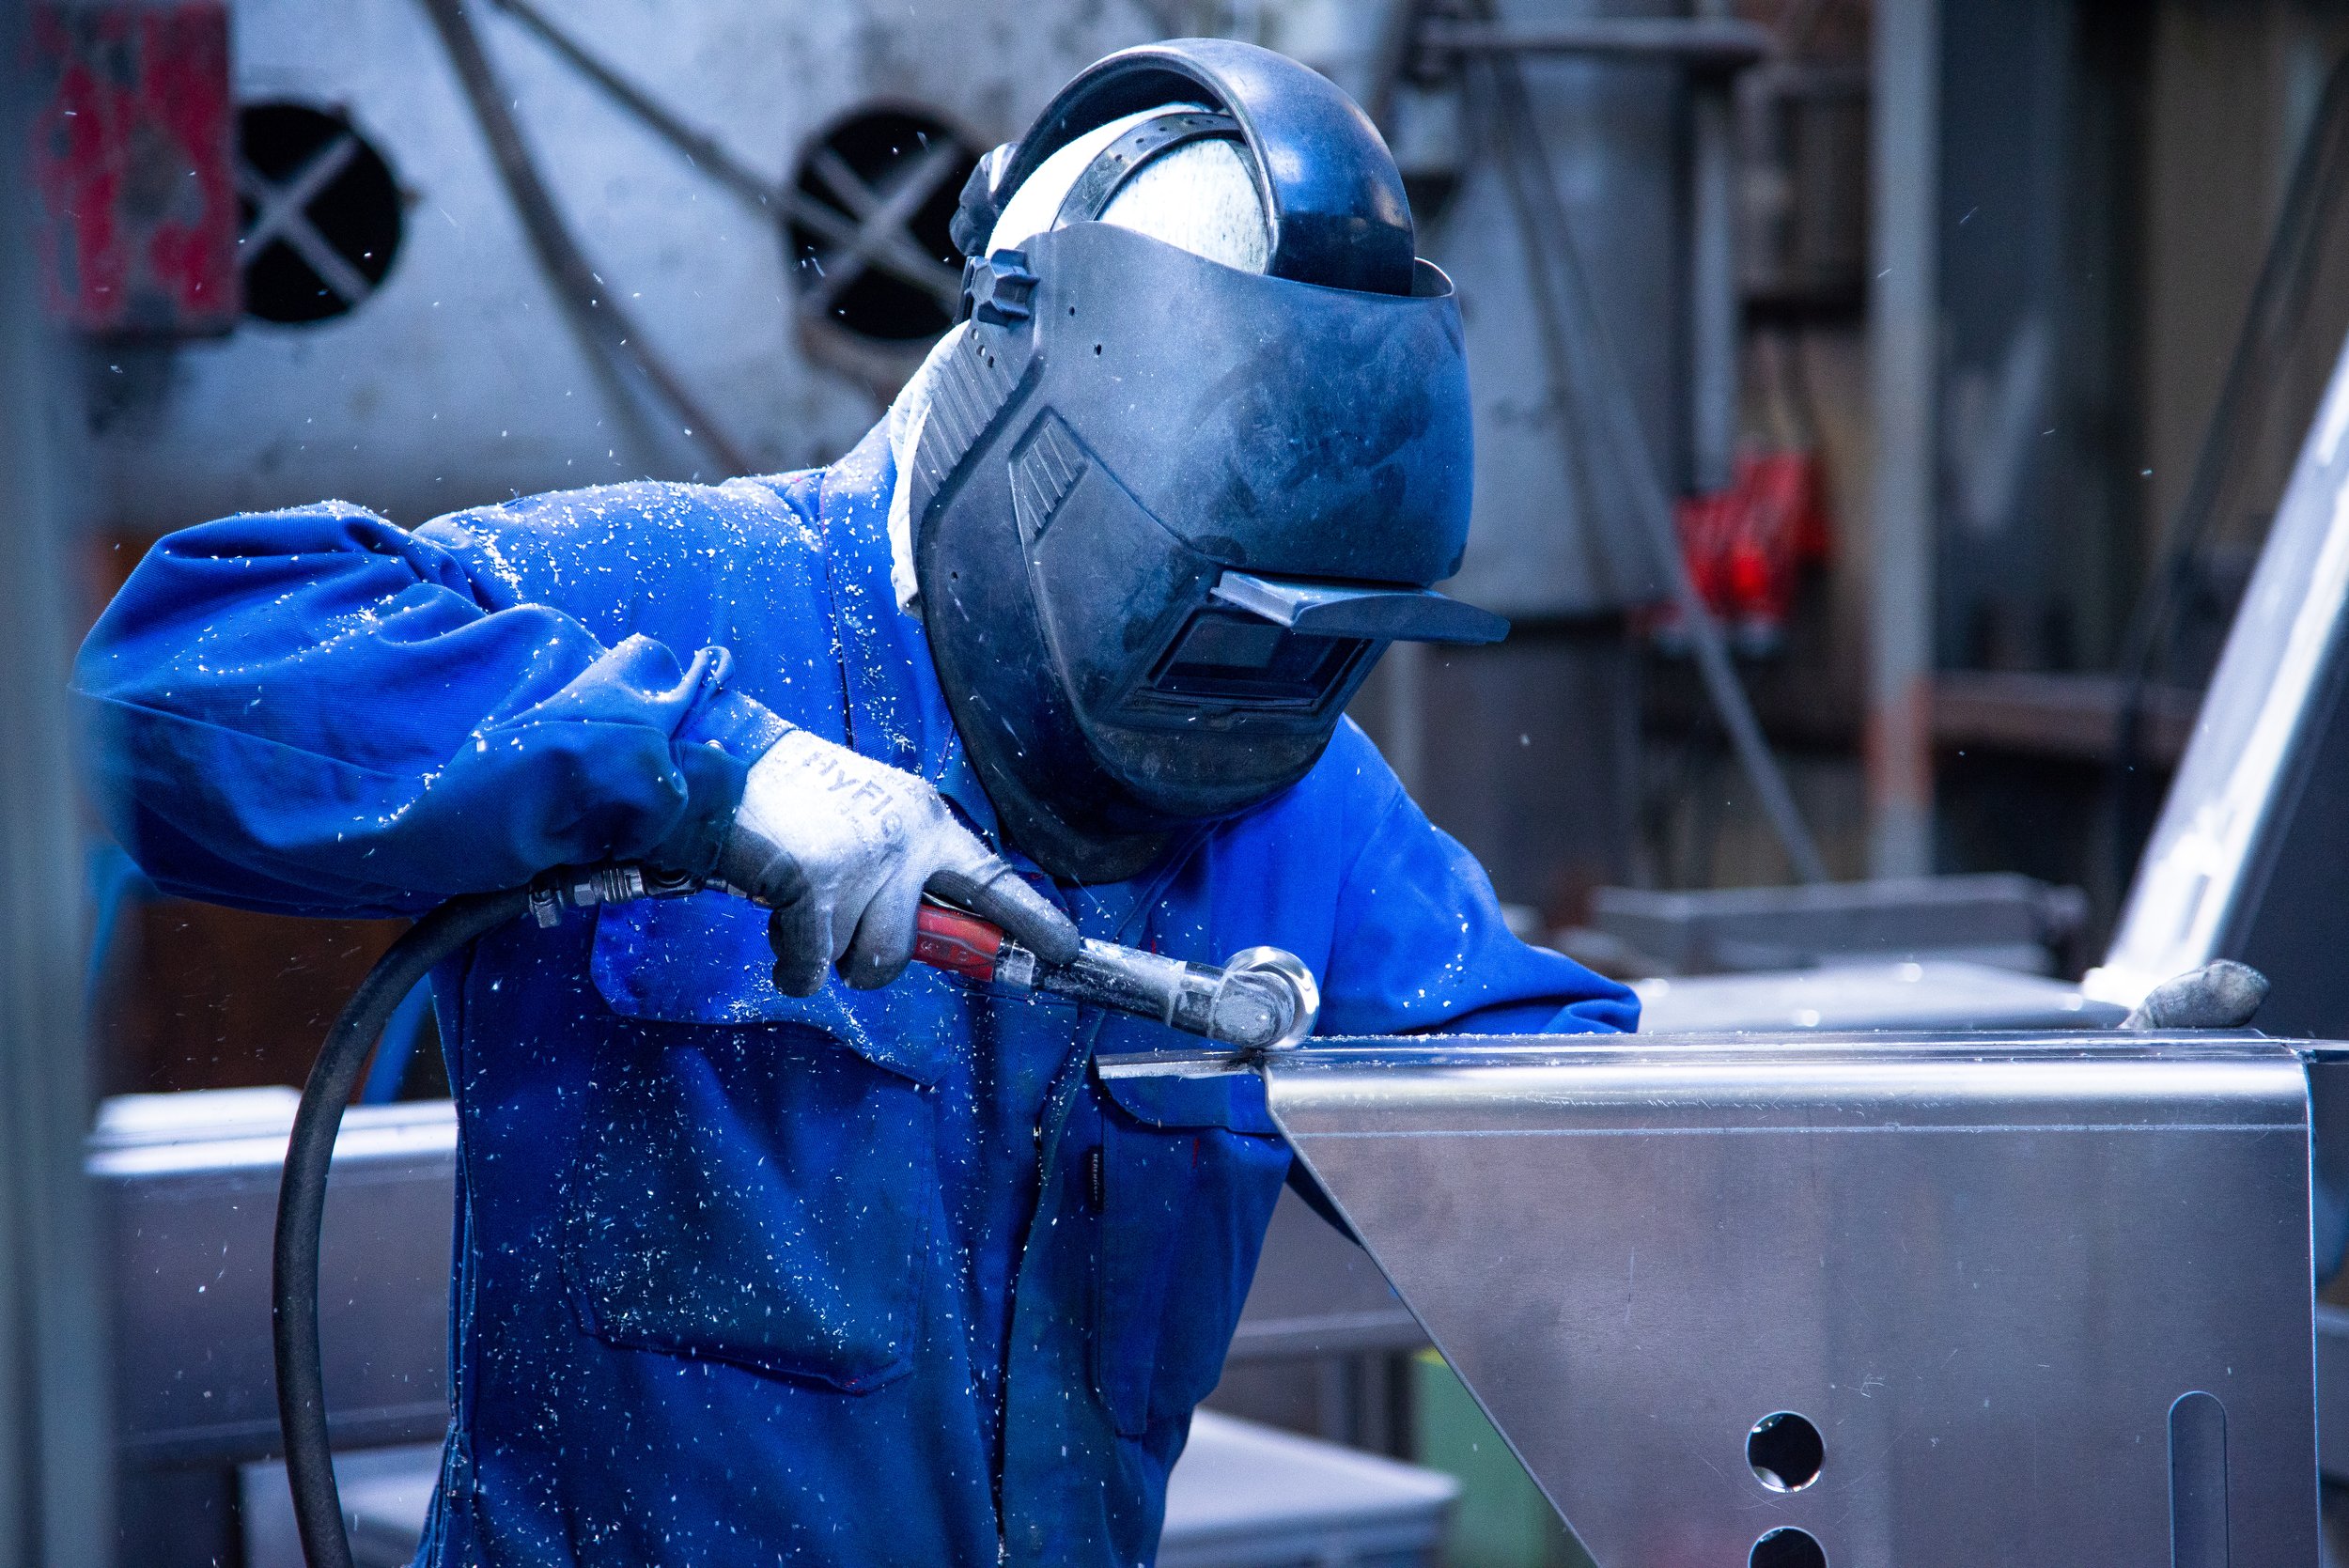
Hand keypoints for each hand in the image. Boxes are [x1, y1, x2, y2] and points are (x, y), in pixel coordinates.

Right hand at [714, 729, 1079, 995]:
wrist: (723, 770)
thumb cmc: (794, 802)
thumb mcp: (872, 815)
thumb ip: (906, 868)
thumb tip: (932, 933)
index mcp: (925, 820)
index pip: (992, 878)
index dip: (1030, 920)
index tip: (1064, 950)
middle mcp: (904, 840)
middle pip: (905, 949)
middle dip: (868, 956)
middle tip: (837, 920)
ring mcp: (860, 863)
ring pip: (858, 963)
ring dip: (823, 951)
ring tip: (798, 904)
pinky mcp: (810, 886)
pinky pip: (810, 969)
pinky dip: (790, 964)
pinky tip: (776, 923)